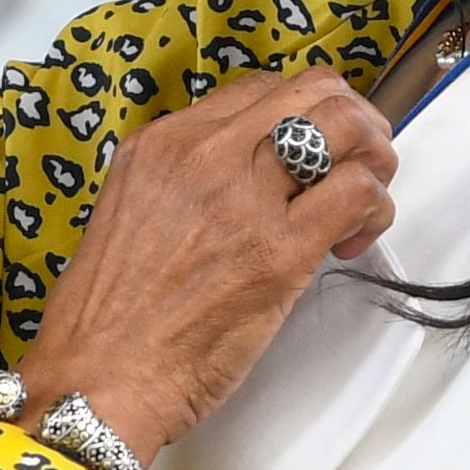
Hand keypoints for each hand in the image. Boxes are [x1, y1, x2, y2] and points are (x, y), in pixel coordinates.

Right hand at [16, 65, 394, 463]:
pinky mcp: (279, 250)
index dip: (302, 113)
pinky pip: (356, 192)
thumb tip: (247, 184)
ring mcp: (242, 197)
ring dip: (373, 159)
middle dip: (354, 121)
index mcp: (161, 143)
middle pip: (313, 90)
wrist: (96, 379)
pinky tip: (352, 242)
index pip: (260, 89)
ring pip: (345, 126)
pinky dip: (373, 209)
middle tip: (359, 166)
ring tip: (362, 203)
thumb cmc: (107, 319)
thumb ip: (184, 184)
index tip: (310, 153)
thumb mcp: (130, 214)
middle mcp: (203, 154)